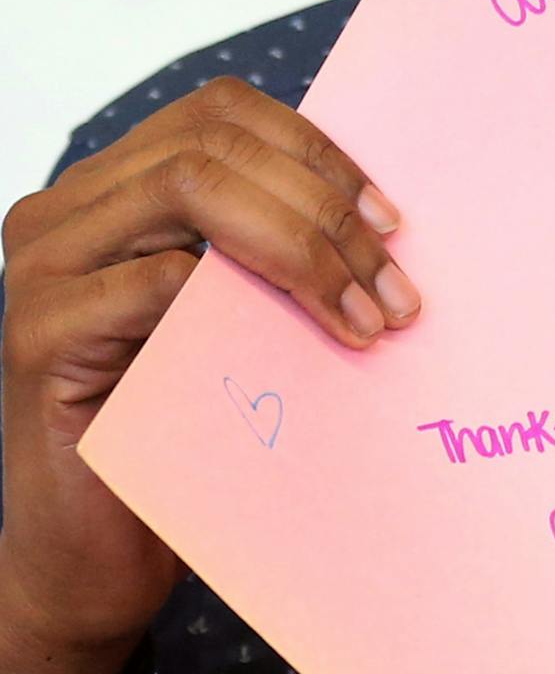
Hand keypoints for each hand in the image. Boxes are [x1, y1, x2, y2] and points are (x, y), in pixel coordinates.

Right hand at [0, 77, 418, 673]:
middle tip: (396, 291)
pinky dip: (243, 302)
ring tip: (369, 319)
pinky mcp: (39, 336)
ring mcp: (42, 268)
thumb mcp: (240, 319)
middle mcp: (64, 213)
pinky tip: (304, 350)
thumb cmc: (189, 431)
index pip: (220, 114)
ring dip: (303, 250)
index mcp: (111, 191)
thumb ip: (271, 251)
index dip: (316, 150)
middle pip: (213, 146)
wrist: (102, 558)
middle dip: (324, 212)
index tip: (392, 221)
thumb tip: (383, 213)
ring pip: (191, 192)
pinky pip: (157, 281)